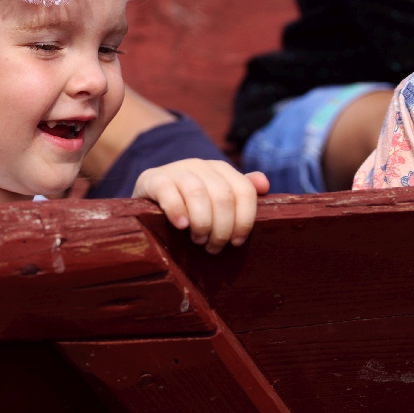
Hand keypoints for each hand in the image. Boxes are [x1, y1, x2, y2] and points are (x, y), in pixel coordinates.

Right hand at [132, 159, 267, 253]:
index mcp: (221, 169)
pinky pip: (168, 192)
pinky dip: (177, 211)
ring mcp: (176, 170)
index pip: (244, 190)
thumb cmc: (189, 204)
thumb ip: (240, 193)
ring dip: (202, 223)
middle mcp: (201, 165)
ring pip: (198, 193)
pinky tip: (181, 226)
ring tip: (198, 240)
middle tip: (213, 247)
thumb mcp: (215, 198)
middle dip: (222, 228)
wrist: (149, 196)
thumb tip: (264, 184)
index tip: (236, 242)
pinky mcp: (153, 179)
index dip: (244, 220)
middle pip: (223, 196)